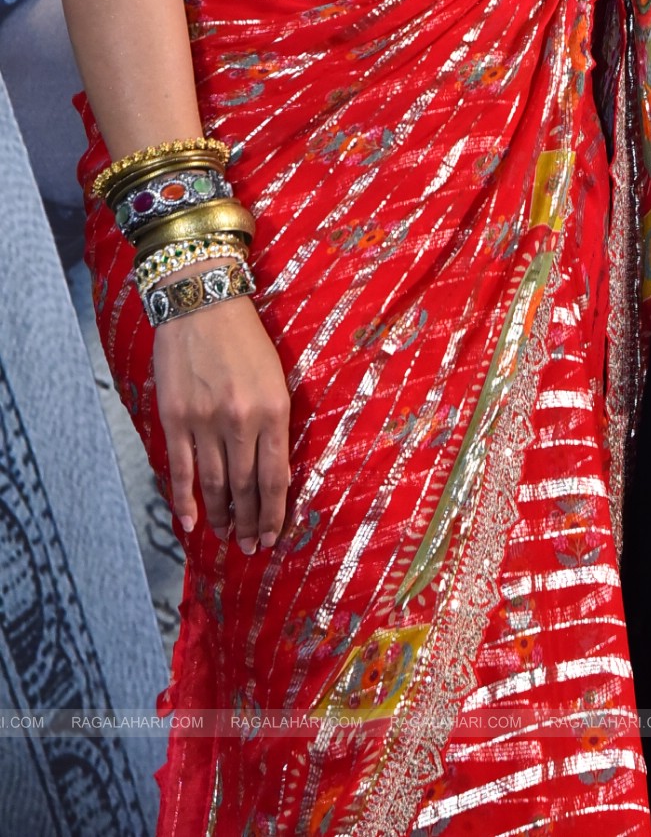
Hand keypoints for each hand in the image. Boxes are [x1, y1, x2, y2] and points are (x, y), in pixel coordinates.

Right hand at [155, 295, 290, 551]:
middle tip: (250, 546)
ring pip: (215, 484)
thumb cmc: (246, 338)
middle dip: (249, 522)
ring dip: (220, 516)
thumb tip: (274, 473)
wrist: (202, 303)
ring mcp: (204, 422)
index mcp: (273, 410)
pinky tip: (190, 522)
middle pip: (245, 487)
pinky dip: (185, 500)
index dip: (273, 513)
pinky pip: (181, 469)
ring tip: (226, 536)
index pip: (275, 478)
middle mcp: (240, 421)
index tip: (273, 537)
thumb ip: (275, 423)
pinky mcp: (175, 419)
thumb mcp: (276, 377)